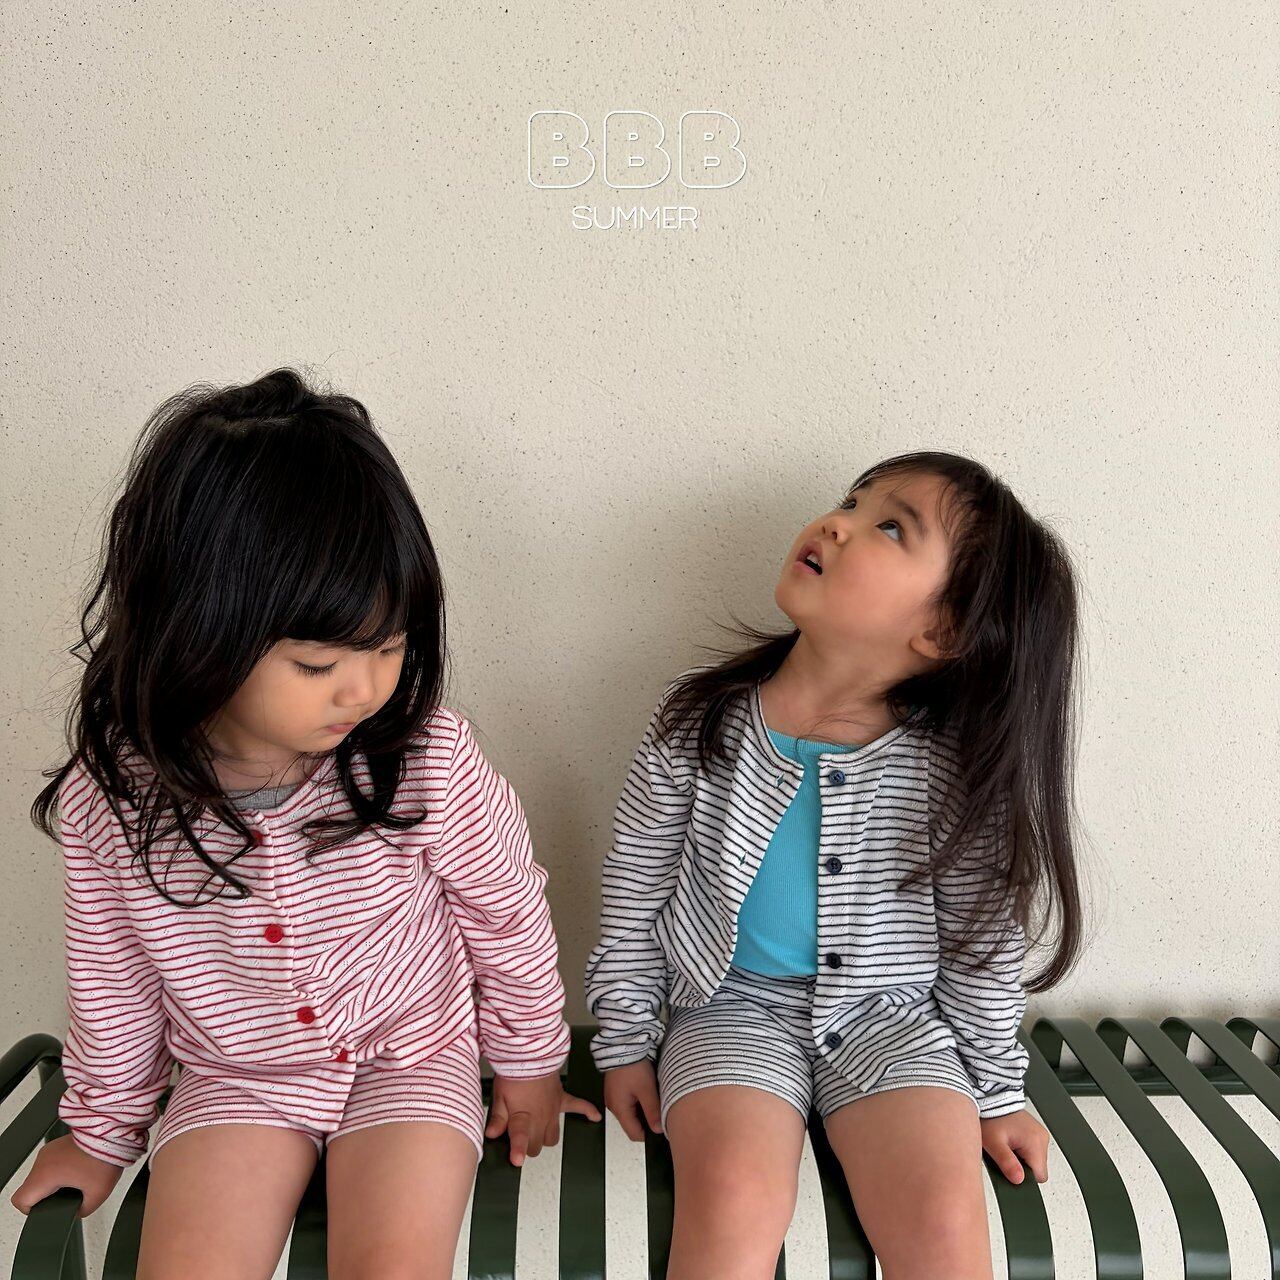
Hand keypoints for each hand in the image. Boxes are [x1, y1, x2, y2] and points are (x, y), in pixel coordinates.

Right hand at [10, 1134, 123, 1217]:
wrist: (115, 1132)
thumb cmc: (105, 1158)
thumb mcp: (97, 1194)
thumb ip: (82, 1210)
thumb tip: (77, 1213)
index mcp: (45, 1174)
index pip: (20, 1200)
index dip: (30, 1210)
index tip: (46, 1208)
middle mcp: (43, 1160)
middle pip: (30, 1188)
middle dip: (46, 1196)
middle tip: (65, 1196)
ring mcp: (50, 1150)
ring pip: (40, 1175)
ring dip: (53, 1182)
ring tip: (74, 1181)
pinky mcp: (58, 1144)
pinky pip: (50, 1163)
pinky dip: (59, 1170)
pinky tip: (76, 1171)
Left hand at [485, 1070, 601, 1166]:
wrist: (530, 1054)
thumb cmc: (514, 1073)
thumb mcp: (499, 1096)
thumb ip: (497, 1119)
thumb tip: (491, 1135)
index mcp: (523, 1117)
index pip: (520, 1140)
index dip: (518, 1152)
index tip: (517, 1160)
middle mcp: (540, 1117)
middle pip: (537, 1147)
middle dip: (527, 1146)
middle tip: (517, 1138)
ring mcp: (553, 1110)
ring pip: (552, 1137)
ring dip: (544, 1138)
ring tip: (535, 1132)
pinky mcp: (561, 1099)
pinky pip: (579, 1106)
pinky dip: (587, 1111)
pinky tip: (594, 1117)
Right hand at [602, 1058, 662, 1140]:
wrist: (622, 1045)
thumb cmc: (633, 1066)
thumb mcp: (647, 1090)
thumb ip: (653, 1111)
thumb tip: (658, 1130)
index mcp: (619, 1109)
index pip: (634, 1134)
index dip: (649, 1135)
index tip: (661, 1128)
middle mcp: (613, 1106)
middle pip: (632, 1124)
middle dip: (646, 1122)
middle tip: (660, 1112)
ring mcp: (613, 1097)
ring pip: (631, 1113)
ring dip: (642, 1111)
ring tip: (653, 1100)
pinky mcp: (616, 1090)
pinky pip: (628, 1103)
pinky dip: (638, 1102)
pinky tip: (646, 1093)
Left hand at [980, 1109, 1048, 1184]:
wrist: (990, 1098)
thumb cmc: (990, 1118)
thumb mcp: (993, 1143)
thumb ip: (1007, 1163)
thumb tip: (1019, 1180)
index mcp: (1035, 1142)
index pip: (1039, 1177)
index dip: (1024, 1177)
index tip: (1011, 1168)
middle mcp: (1042, 1138)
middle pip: (1038, 1169)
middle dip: (1022, 1167)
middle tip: (1005, 1153)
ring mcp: (1041, 1134)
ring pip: (1035, 1161)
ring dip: (1022, 1159)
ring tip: (1007, 1145)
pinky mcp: (1036, 1132)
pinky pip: (1033, 1150)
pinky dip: (1023, 1150)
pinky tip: (1011, 1141)